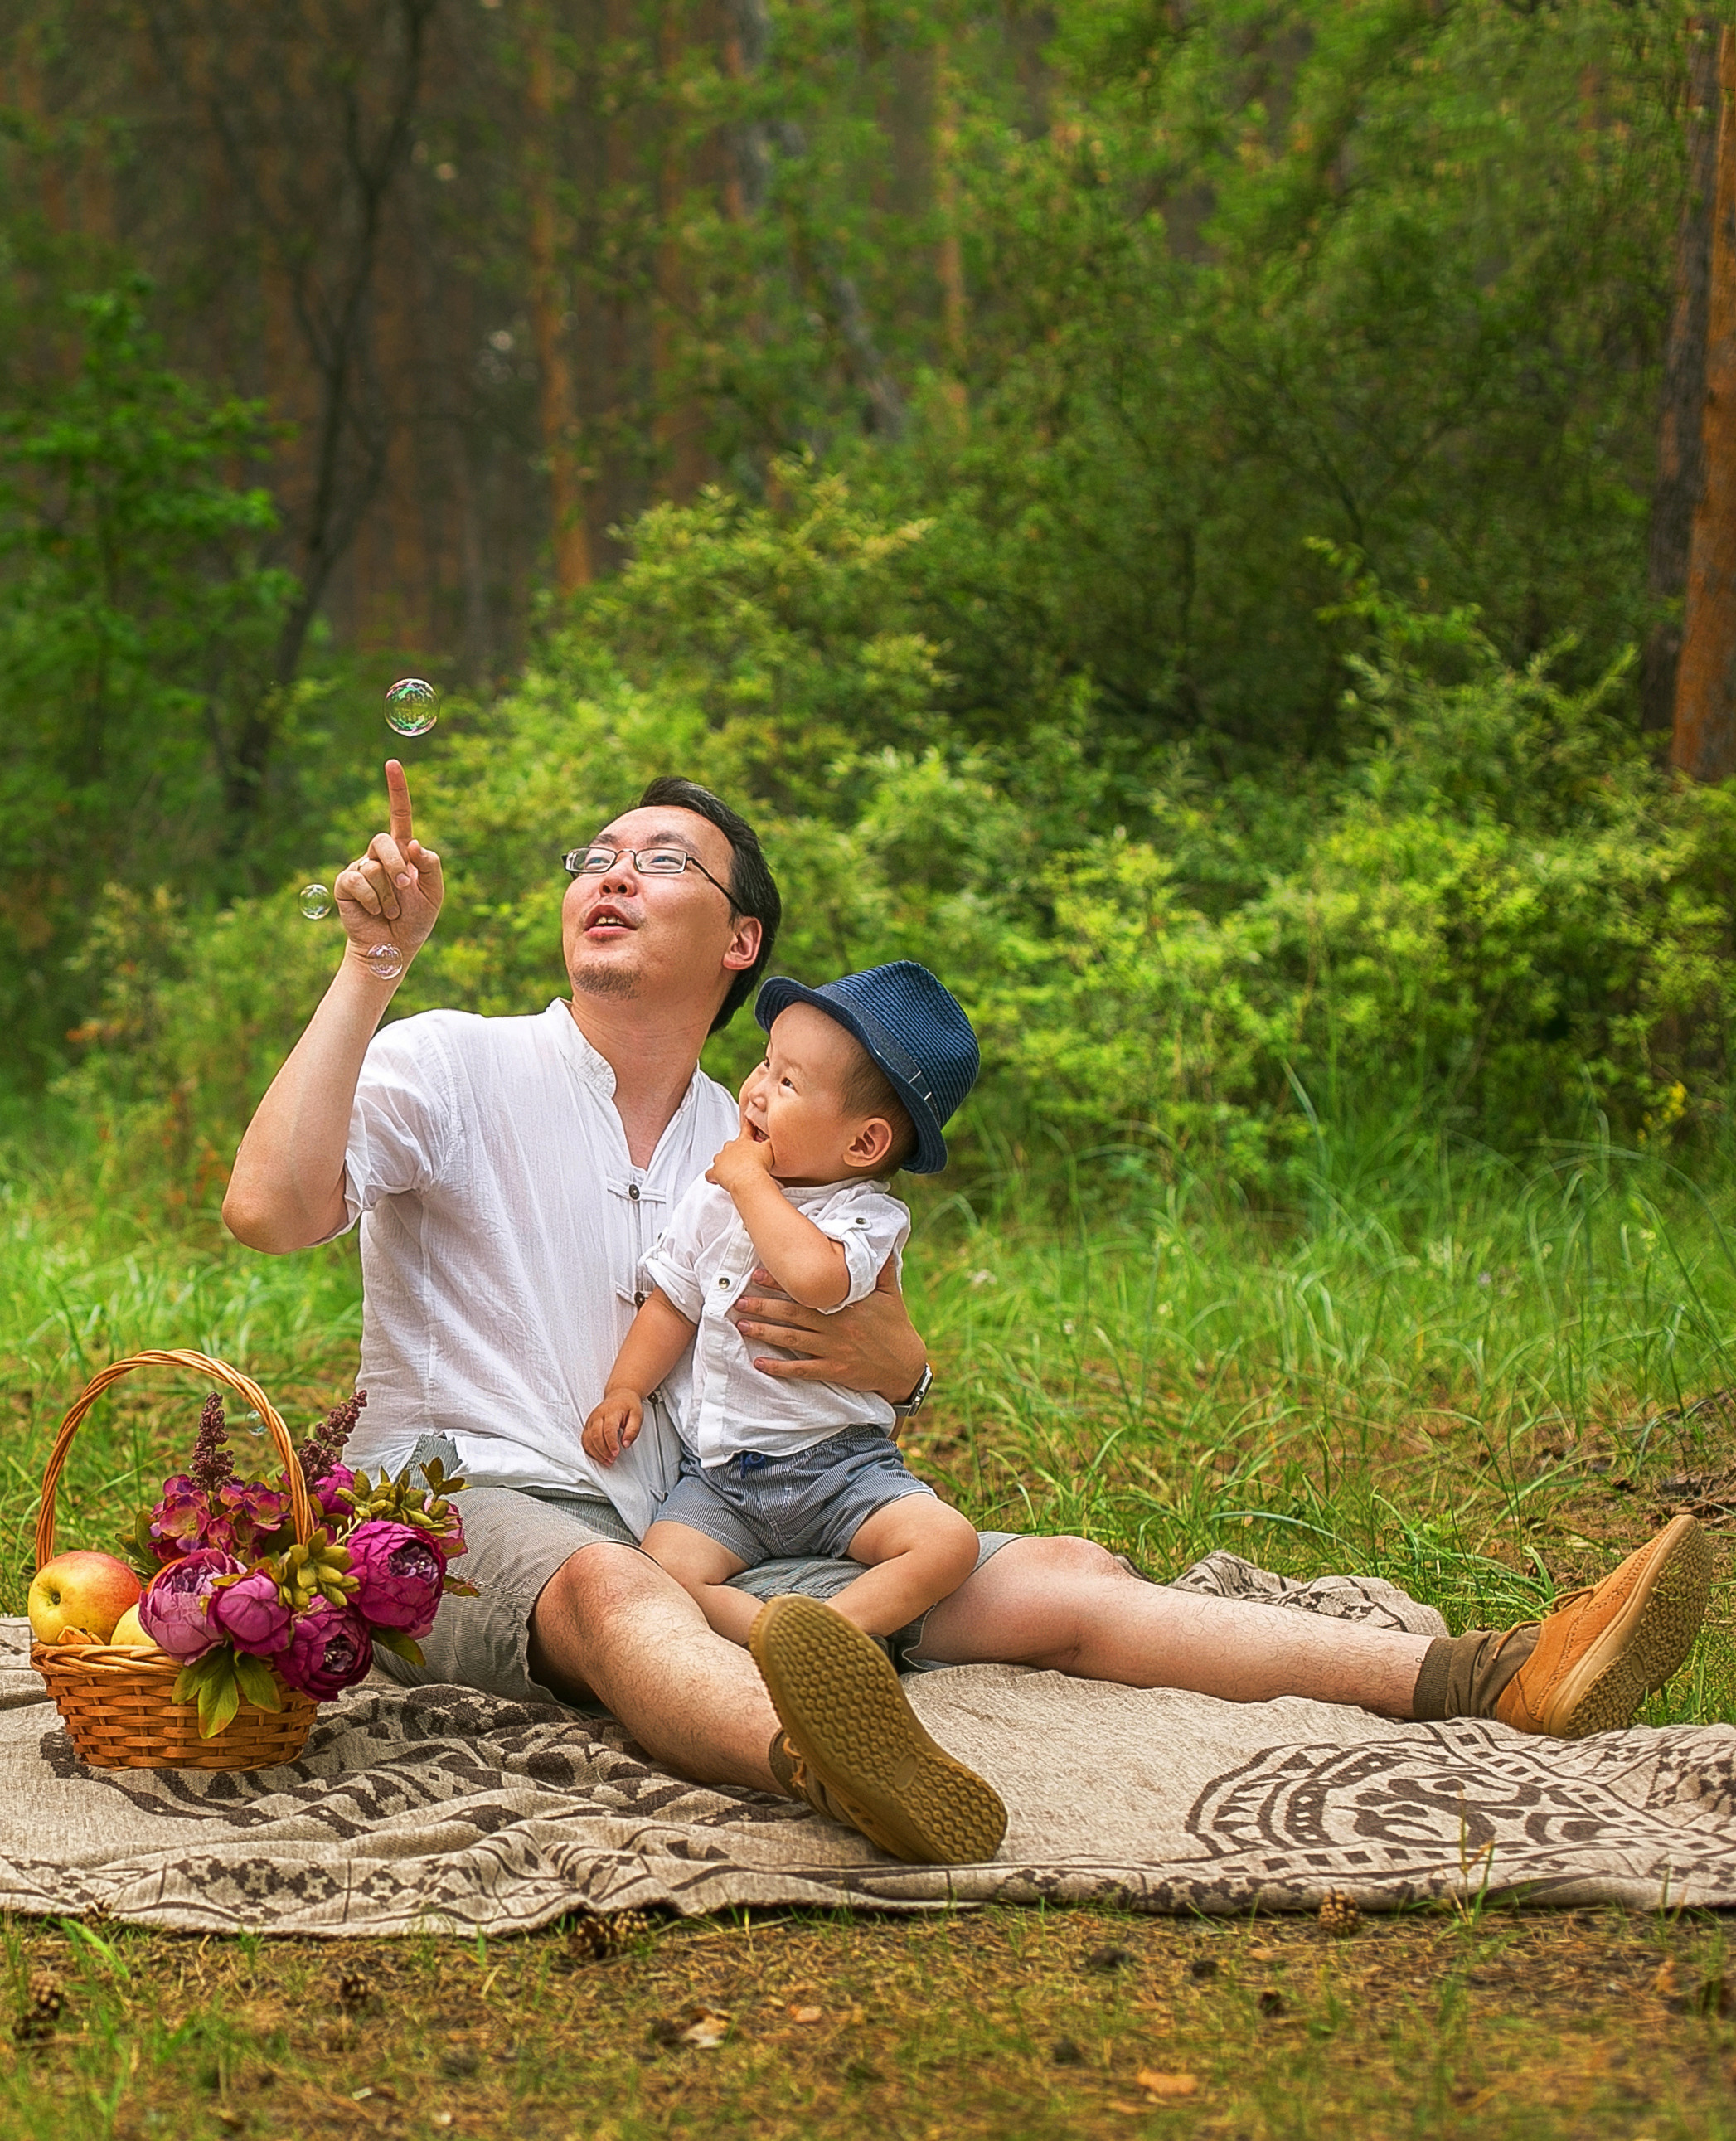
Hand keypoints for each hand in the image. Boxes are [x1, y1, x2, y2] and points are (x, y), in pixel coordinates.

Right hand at [334, 760, 445, 976]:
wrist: (392, 947)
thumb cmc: (415, 921)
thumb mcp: (434, 893)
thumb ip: (430, 866)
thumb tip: (413, 843)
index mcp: (403, 852)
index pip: (399, 814)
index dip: (396, 789)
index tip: (392, 763)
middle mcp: (379, 855)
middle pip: (384, 840)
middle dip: (397, 867)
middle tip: (405, 891)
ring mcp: (360, 867)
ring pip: (373, 866)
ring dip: (388, 895)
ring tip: (391, 912)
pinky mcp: (346, 884)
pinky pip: (357, 880)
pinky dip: (372, 900)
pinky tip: (375, 912)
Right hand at [582, 1391, 642, 1463]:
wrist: (619, 1395)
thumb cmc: (628, 1405)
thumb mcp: (637, 1415)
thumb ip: (633, 1430)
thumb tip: (626, 1444)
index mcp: (611, 1412)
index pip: (608, 1429)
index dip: (611, 1443)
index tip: (616, 1453)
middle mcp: (598, 1416)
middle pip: (595, 1436)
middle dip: (603, 1450)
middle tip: (612, 1459)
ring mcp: (591, 1421)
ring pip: (588, 1439)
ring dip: (596, 1453)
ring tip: (607, 1461)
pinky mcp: (588, 1426)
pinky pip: (585, 1440)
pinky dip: (590, 1451)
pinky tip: (598, 1456)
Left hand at [706, 1124, 776, 1197]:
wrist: (749, 1179)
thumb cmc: (759, 1164)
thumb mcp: (769, 1149)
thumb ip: (771, 1142)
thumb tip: (775, 1136)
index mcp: (743, 1141)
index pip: (746, 1129)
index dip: (748, 1126)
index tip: (748, 1121)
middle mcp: (730, 1147)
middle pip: (731, 1145)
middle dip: (736, 1150)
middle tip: (744, 1158)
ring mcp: (721, 1159)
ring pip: (719, 1158)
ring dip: (724, 1162)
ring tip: (731, 1169)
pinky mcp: (715, 1172)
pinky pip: (710, 1174)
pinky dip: (712, 1176)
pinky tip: (716, 1180)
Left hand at [731, 1255, 926, 1397]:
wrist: (905, 1366)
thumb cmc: (896, 1326)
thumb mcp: (891, 1293)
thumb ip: (881, 1267)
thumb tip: (882, 1240)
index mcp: (846, 1305)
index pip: (808, 1291)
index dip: (781, 1283)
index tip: (758, 1274)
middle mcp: (836, 1326)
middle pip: (792, 1315)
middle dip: (763, 1306)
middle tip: (739, 1300)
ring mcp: (833, 1350)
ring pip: (792, 1340)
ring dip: (765, 1333)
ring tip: (742, 1325)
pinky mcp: (833, 1370)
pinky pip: (802, 1370)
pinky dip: (780, 1368)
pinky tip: (760, 1363)